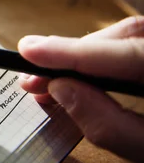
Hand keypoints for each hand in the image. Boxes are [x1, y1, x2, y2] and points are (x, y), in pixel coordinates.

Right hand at [18, 15, 143, 162]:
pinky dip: (102, 59)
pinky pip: (134, 47)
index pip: (124, 55)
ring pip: (127, 38)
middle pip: (124, 39)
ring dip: (82, 58)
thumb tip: (60, 89)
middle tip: (30, 80)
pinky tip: (80, 76)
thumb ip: (106, 124)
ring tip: (48, 83)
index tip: (29, 50)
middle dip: (71, 56)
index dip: (71, 52)